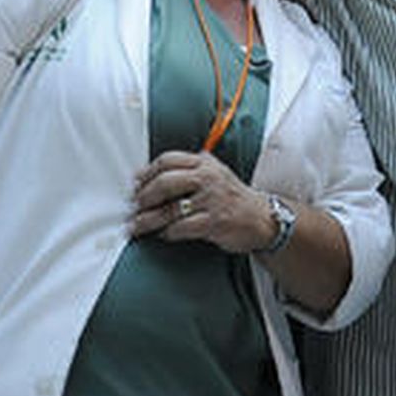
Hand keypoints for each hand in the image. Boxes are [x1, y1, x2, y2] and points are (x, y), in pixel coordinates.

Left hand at [132, 150, 272, 253]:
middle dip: (143, 197)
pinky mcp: (214, 222)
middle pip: (164, 183)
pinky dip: (168, 232)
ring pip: (169, 209)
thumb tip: (150, 174)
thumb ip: (189, 168)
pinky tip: (163, 234)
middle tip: (132, 207)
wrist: (263, 218)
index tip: (134, 185)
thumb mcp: (215, 172)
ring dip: (148, 220)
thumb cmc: (233, 197)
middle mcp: (207, 178)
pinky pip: (182, 227)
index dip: (146, 173)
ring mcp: (211, 200)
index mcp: (204, 163)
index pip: (168, 160)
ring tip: (136, 226)